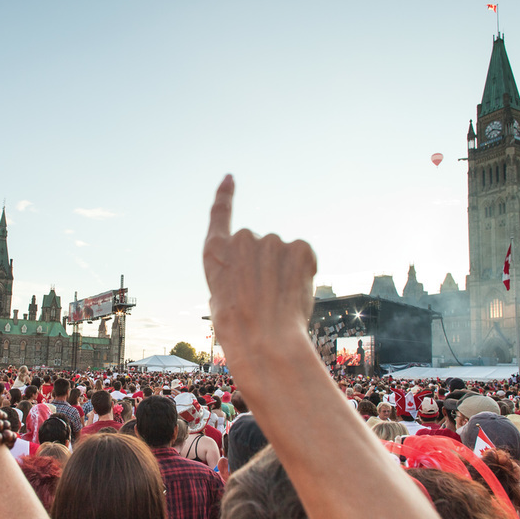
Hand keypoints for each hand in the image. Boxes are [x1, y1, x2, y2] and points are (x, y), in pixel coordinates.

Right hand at [203, 175, 316, 358]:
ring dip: (284, 271)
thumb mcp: (222, 301)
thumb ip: (234, 276)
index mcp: (215, 252)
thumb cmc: (239, 330)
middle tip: (265, 297)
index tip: (229, 178)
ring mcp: (270, 240)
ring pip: (283, 253)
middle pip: (259, 245)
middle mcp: (241, 239)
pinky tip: (295, 292)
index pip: (220, 214)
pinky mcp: (298, 247)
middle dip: (265, 265)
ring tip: (278, 301)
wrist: (264, 340)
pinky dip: (304, 271)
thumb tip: (252, 274)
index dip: (225, 195)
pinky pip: (303, 255)